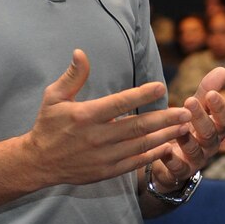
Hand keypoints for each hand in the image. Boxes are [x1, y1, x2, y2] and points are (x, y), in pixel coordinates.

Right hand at [27, 49, 192, 185]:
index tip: (162, 86)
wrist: (37, 162)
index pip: (119, 102)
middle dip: (165, 118)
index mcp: (86, 115)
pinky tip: (168, 147)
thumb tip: (81, 52)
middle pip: (138, 126)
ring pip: (141, 145)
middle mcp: (97, 137)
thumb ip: (72, 76)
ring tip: (185, 127)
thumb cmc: (48, 125)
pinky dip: (153, 155)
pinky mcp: (106, 171)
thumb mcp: (54, 97)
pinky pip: (135, 162)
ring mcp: (103, 156)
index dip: (142, 94)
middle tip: (186, 112)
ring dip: (165, 136)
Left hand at [150, 67, 224, 189]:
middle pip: (211, 134)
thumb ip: (206, 91)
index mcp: (215, 129)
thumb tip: (223, 69)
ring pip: (196, 152)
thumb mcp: (196, 109)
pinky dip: (172, 161)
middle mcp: (209, 146)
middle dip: (201, 118)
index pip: (224, 119)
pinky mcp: (179, 173)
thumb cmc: (186, 129)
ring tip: (178, 127)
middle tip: (190, 102)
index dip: (219, 107)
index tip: (211, 93)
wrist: (171, 161)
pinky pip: (178, 169)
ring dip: (188, 139)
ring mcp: (195, 161)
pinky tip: (164, 151)